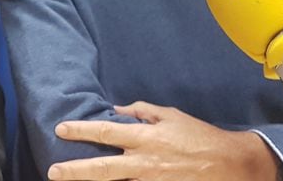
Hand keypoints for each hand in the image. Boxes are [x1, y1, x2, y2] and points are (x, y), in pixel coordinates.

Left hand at [48, 101, 280, 180]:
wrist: (230, 165)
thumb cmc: (200, 137)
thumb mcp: (171, 116)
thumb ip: (142, 111)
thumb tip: (117, 110)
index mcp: (146, 138)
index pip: (106, 131)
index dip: (81, 130)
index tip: (61, 129)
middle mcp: (144, 162)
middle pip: (102, 168)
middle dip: (75, 171)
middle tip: (53, 172)